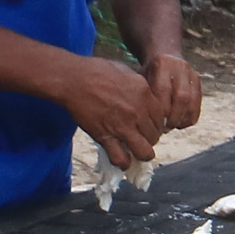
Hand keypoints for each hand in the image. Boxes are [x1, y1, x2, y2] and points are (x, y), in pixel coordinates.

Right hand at [60, 53, 168, 172]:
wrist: (74, 79)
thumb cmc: (97, 70)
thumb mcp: (126, 71)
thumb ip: (139, 86)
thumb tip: (145, 96)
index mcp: (144, 94)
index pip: (161, 118)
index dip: (157, 124)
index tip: (150, 125)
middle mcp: (137, 112)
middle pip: (154, 135)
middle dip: (150, 138)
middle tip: (142, 137)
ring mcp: (122, 126)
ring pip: (144, 151)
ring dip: (143, 154)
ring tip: (137, 152)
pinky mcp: (105, 137)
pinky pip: (120, 158)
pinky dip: (123, 163)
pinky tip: (123, 160)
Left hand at [141, 50, 202, 135]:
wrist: (164, 55)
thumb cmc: (148, 73)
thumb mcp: (142, 78)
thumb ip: (144, 95)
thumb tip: (143, 122)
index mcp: (162, 64)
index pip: (163, 90)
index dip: (161, 110)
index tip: (154, 123)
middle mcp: (179, 67)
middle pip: (182, 97)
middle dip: (173, 117)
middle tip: (164, 128)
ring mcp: (191, 73)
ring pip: (192, 101)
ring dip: (183, 118)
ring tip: (172, 126)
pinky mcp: (197, 80)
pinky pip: (197, 103)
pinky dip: (190, 117)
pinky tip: (180, 123)